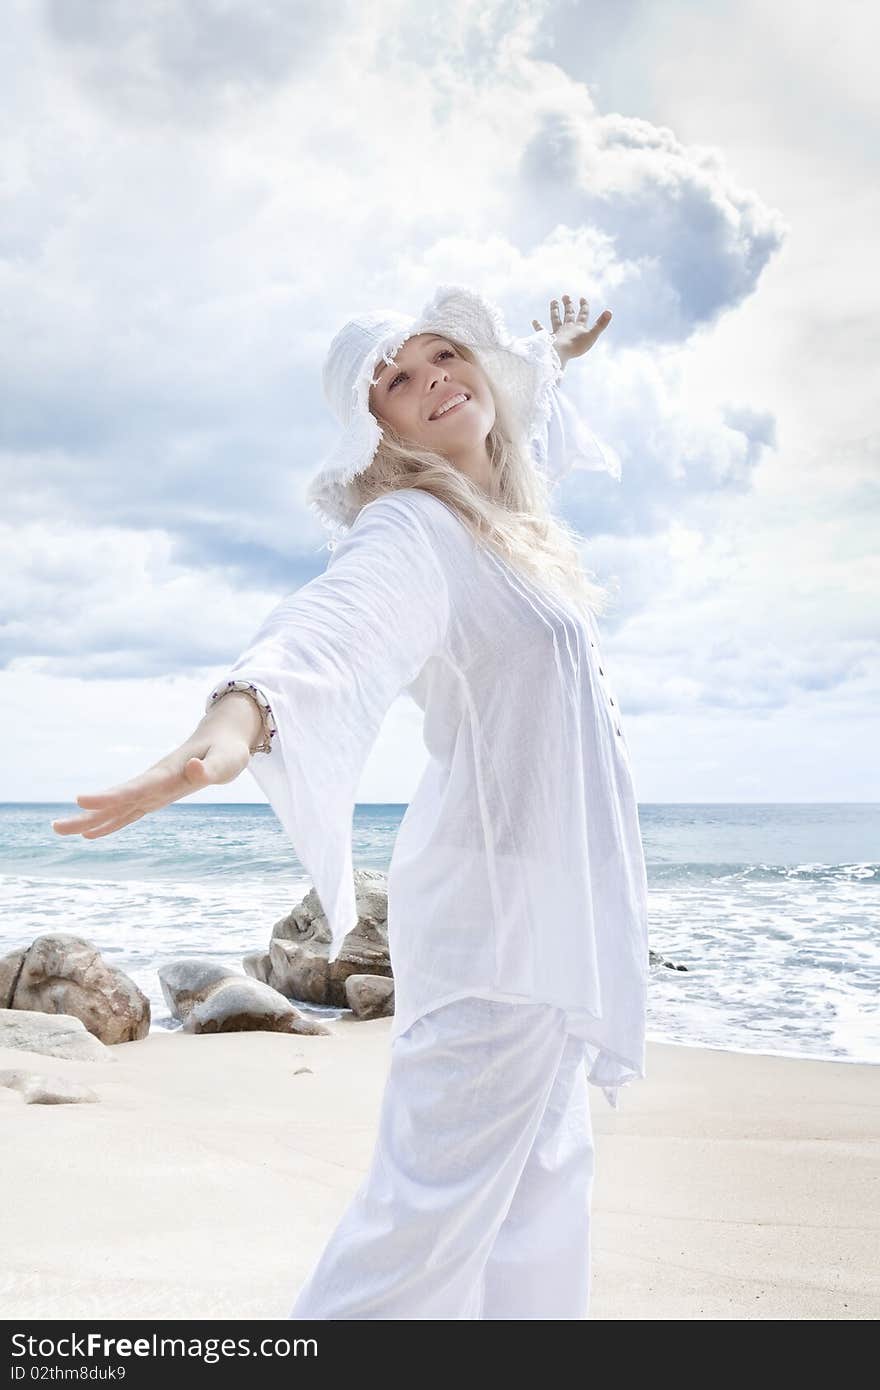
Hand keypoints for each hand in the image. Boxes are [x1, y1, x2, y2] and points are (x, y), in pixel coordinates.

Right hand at [50, 721, 252, 840]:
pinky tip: (91, 833)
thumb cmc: (228, 750)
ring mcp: (153, 789)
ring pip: (117, 807)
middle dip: (87, 814)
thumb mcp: (228, 760)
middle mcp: (155, 781)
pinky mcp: (156, 795)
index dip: (109, 796)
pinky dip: (110, 822)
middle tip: (55, 827)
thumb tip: (194, 770)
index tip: (79, 799)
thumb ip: (211, 768)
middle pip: (116, 801)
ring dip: (89, 819)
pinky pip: (129, 811)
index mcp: (168, 773)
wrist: (222, 736)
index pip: (135, 788)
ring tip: (58, 829)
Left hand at [531, 294, 611, 367]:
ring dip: (555, 310)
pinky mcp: (548, 338)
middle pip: (568, 314)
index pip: (583, 315)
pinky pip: (542, 331)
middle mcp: (567, 327)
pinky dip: (538, 326)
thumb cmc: (576, 347)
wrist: (559, 353)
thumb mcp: (592, 336)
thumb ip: (600, 325)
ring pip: (556, 318)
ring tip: (553, 301)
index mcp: (579, 327)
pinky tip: (534, 321)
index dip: (584, 306)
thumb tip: (610, 311)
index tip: (582, 298)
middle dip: (568, 305)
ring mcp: (557, 332)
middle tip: (565, 296)